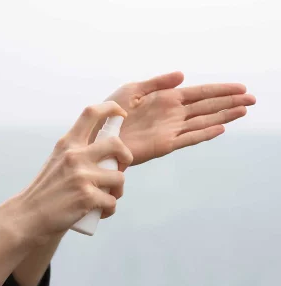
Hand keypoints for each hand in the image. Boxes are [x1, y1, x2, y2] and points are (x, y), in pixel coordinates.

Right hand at [10, 101, 132, 242]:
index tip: (122, 114)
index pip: (91, 113)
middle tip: (121, 168)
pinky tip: (100, 211)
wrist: (27, 218)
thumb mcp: (59, 161)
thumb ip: (78, 152)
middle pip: (117, 143)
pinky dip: (110, 209)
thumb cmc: (47, 191)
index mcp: (68, 144)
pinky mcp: (86, 197)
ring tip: (108, 197)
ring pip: (119, 178)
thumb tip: (108, 151)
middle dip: (127, 156)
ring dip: (118, 191)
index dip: (111, 108)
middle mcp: (75, 155)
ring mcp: (81, 175)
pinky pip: (112, 201)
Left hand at [96, 72, 255, 164]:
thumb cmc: (112, 111)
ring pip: (203, 121)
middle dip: (229, 102)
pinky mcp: (166, 144)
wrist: (100, 134)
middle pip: (207, 106)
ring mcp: (171, 129)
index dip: (219, 90)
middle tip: (252, 98)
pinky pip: (190, 137)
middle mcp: (173, 113)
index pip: (199, 93)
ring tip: (243, 110)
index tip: (239, 87)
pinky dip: (206, 133)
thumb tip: (182, 75)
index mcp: (166, 98)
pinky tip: (221, 127)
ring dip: (224, 115)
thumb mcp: (134, 89)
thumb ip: (158, 82)